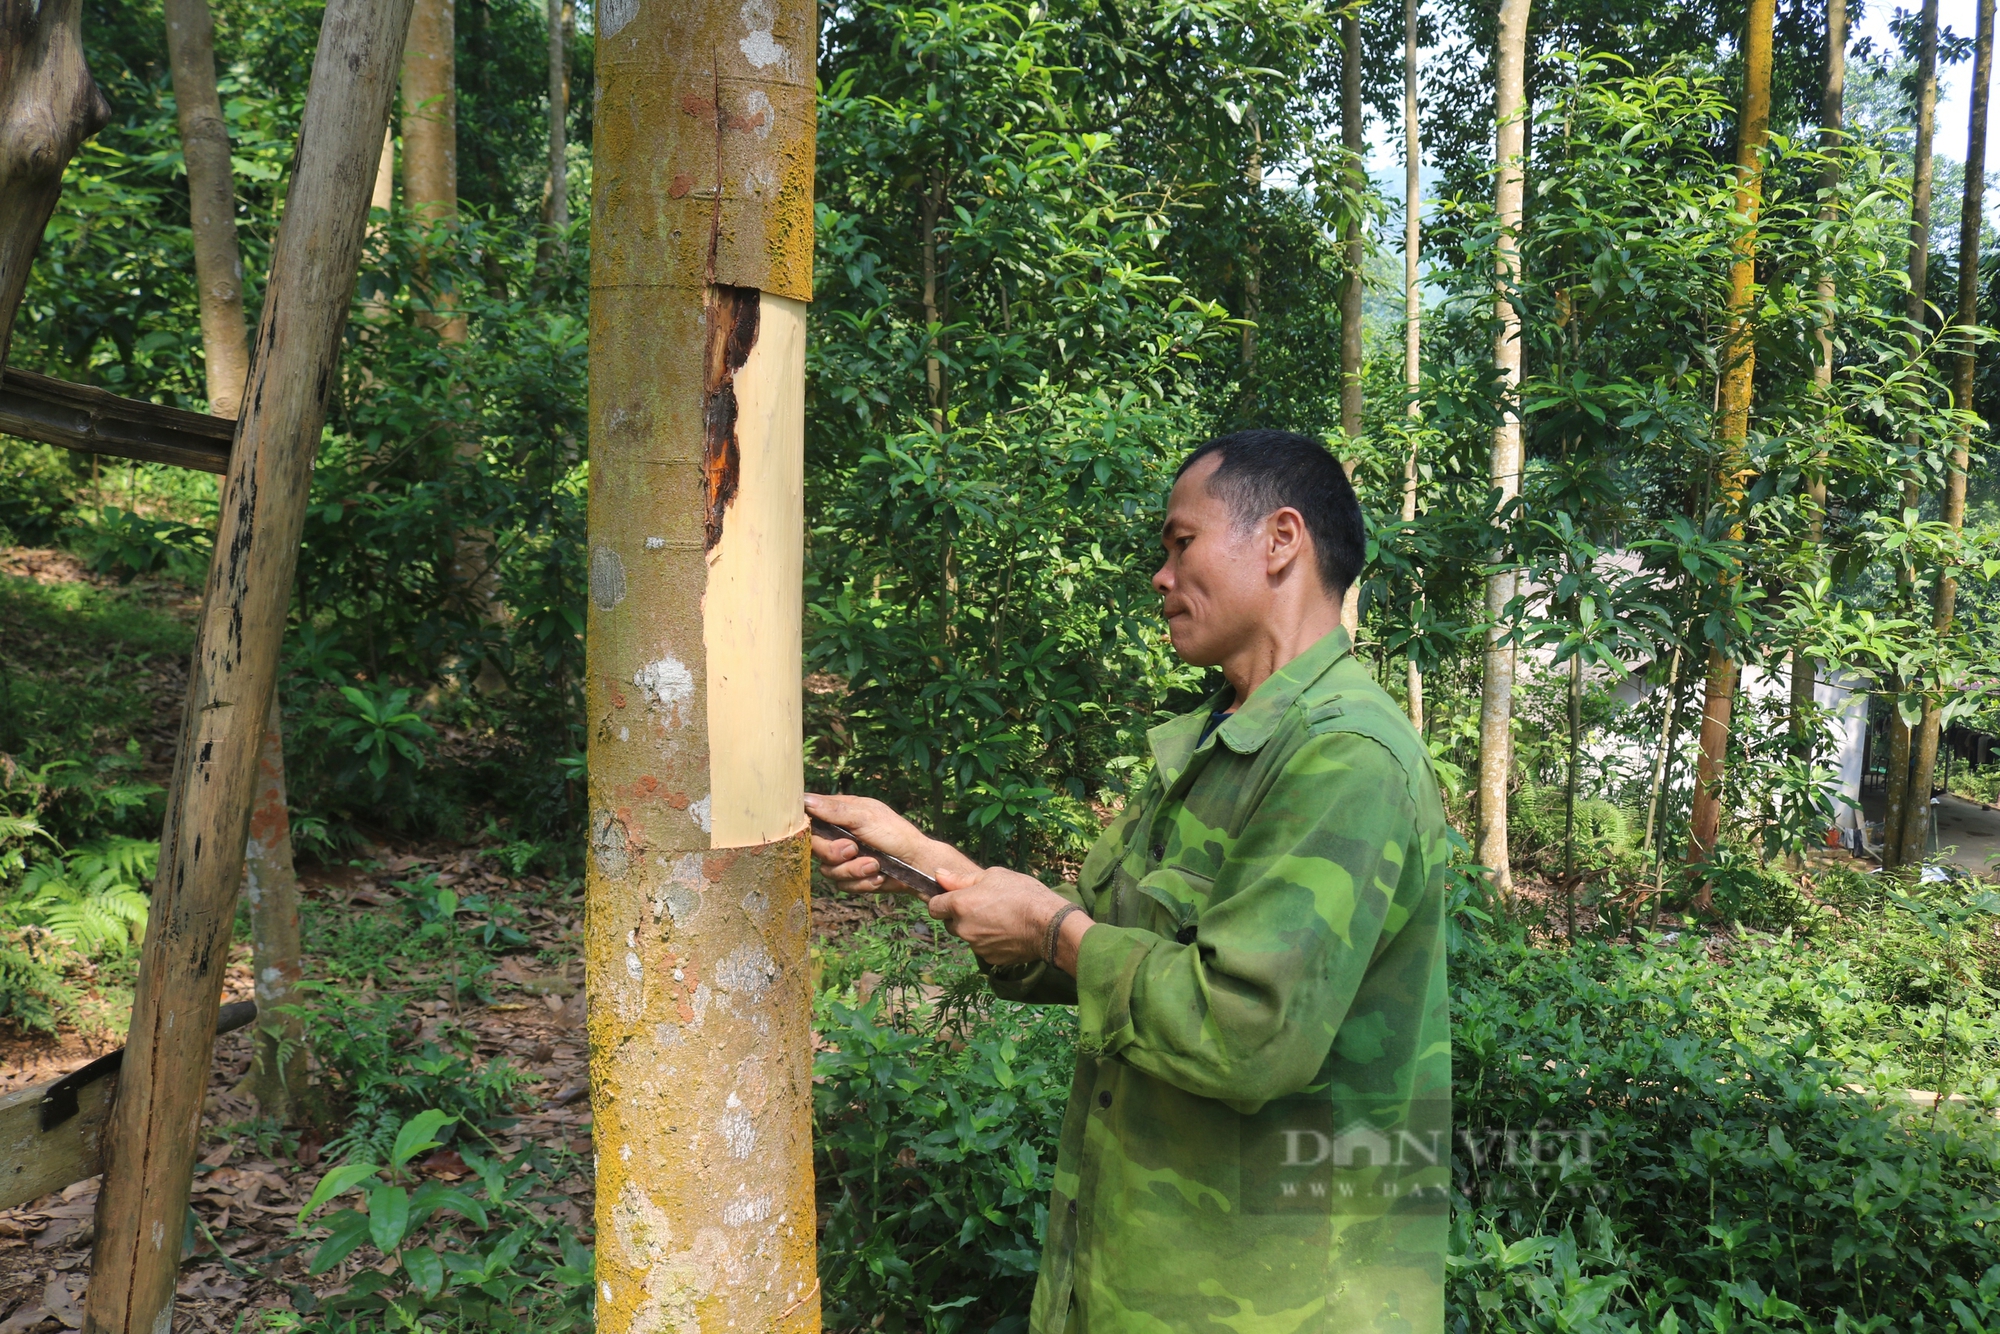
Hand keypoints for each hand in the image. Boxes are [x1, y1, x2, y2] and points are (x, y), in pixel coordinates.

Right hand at [804, 792, 976, 894]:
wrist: (916, 865)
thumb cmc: (895, 834)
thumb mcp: (865, 817)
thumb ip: (835, 811)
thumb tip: (804, 799)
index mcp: (839, 814)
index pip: (810, 818)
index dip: (807, 827)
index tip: (816, 833)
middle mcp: (838, 835)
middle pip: (814, 848)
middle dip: (834, 853)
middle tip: (853, 850)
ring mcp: (844, 858)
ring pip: (828, 871)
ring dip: (853, 870)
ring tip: (875, 865)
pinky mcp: (851, 877)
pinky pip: (843, 885)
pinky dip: (862, 882)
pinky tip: (878, 876)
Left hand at [928, 865, 1091, 971]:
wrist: (1049, 924)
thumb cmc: (1022, 893)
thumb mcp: (993, 875)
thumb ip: (961, 879)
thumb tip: (938, 875)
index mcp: (960, 905)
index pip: (934, 907)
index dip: (942, 901)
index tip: (955, 897)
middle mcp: (963, 929)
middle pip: (950, 924)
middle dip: (959, 916)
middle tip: (982, 905)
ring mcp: (976, 946)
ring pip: (967, 936)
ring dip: (975, 928)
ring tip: (999, 917)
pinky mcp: (990, 958)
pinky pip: (983, 948)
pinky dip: (990, 941)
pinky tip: (1007, 931)